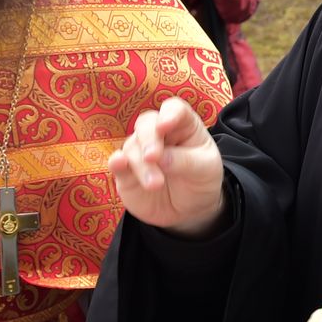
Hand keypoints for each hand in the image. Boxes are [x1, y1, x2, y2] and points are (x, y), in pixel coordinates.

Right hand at [109, 97, 225, 234]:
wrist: (188, 211)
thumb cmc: (200, 181)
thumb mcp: (205, 171)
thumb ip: (186, 162)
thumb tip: (161, 158)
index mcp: (183, 126)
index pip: (174, 109)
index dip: (169, 113)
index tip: (165, 125)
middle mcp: (158, 134)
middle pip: (147, 123)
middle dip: (149, 138)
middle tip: (153, 157)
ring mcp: (140, 151)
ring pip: (132, 146)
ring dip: (142, 165)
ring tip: (155, 185)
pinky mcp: (126, 171)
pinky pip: (116, 162)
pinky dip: (116, 162)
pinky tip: (119, 164)